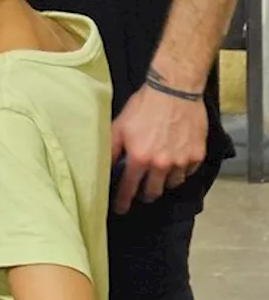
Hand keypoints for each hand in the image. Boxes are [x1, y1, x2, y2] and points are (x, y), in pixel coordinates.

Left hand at [111, 85, 207, 213]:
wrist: (175, 91)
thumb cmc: (144, 107)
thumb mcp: (119, 127)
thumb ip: (111, 150)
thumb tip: (101, 167)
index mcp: (139, 159)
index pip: (129, 188)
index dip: (123, 201)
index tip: (120, 209)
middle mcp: (161, 164)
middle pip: (153, 192)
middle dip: (145, 195)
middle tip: (141, 192)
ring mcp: (181, 161)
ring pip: (172, 184)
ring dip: (163, 182)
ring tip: (157, 173)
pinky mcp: (197, 155)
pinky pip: (187, 172)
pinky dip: (180, 170)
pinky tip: (174, 161)